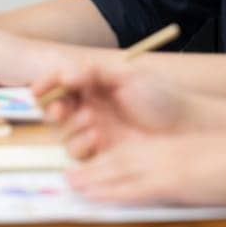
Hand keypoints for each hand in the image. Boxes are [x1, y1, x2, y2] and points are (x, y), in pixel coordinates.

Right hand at [33, 60, 191, 159]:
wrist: (187, 129)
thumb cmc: (161, 98)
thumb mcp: (128, 76)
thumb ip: (93, 71)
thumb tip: (64, 74)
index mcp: (93, 84)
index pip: (59, 81)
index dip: (46, 84)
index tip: (38, 90)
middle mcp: (89, 107)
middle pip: (55, 108)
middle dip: (53, 108)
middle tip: (60, 111)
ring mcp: (93, 131)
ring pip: (62, 132)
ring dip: (70, 127)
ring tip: (92, 122)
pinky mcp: (101, 155)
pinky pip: (77, 153)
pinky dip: (80, 145)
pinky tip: (98, 139)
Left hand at [67, 132, 225, 208]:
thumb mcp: (206, 163)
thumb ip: (187, 171)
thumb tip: (182, 183)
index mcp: (168, 148)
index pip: (129, 154)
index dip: (105, 162)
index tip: (88, 171)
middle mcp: (160, 153)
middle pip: (116, 160)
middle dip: (90, 169)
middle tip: (67, 177)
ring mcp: (163, 166)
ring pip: (116, 172)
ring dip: (91, 179)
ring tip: (70, 185)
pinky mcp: (170, 181)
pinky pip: (131, 187)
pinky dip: (108, 190)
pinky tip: (91, 193)